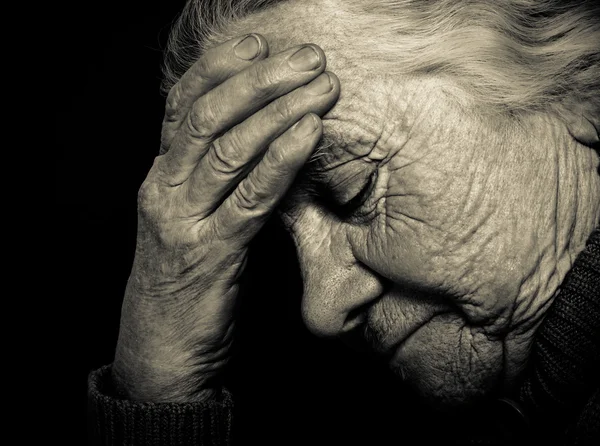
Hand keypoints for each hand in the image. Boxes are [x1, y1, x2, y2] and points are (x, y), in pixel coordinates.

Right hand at [113, 34, 339, 401]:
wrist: (161, 351)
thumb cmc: (185, 282)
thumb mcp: (193, 220)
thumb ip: (214, 181)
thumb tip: (262, 139)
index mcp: (161, 177)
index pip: (183, 105)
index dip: (222, 67)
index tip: (261, 42)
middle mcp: (164, 189)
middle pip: (207, 116)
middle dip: (260, 79)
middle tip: (308, 57)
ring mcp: (183, 221)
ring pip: (227, 148)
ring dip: (278, 110)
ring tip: (320, 86)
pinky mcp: (210, 255)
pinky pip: (249, 199)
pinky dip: (280, 161)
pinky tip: (308, 133)